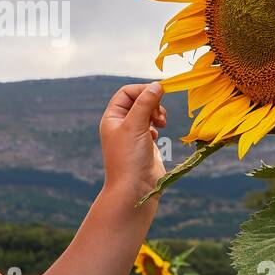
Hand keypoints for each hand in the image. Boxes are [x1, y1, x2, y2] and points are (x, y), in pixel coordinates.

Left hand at [99, 81, 167, 201]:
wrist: (134, 189)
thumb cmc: (129, 157)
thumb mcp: (135, 125)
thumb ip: (146, 103)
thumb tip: (156, 85)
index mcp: (112, 118)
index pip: (127, 92)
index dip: (142, 90)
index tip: (158, 94)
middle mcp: (121, 125)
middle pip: (139, 101)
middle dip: (152, 103)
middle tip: (159, 115)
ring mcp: (134, 135)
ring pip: (148, 113)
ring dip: (157, 113)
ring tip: (161, 123)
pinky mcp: (145, 145)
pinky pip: (153, 127)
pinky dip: (157, 127)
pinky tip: (156, 136)